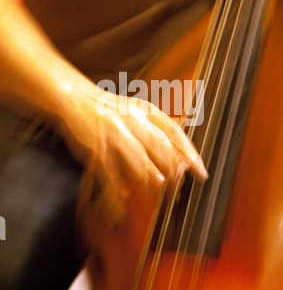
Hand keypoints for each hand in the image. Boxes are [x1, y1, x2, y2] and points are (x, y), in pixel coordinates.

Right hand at [62, 80, 207, 201]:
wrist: (76, 96)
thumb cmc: (111, 110)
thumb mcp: (137, 112)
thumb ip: (157, 130)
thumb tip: (180, 157)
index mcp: (145, 110)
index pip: (174, 132)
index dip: (190, 153)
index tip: (200, 172)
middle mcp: (132, 118)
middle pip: (159, 144)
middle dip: (173, 168)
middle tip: (179, 188)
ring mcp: (114, 129)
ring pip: (137, 154)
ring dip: (150, 172)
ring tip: (161, 187)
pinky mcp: (96, 142)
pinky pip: (109, 166)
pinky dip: (117, 182)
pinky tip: (125, 193)